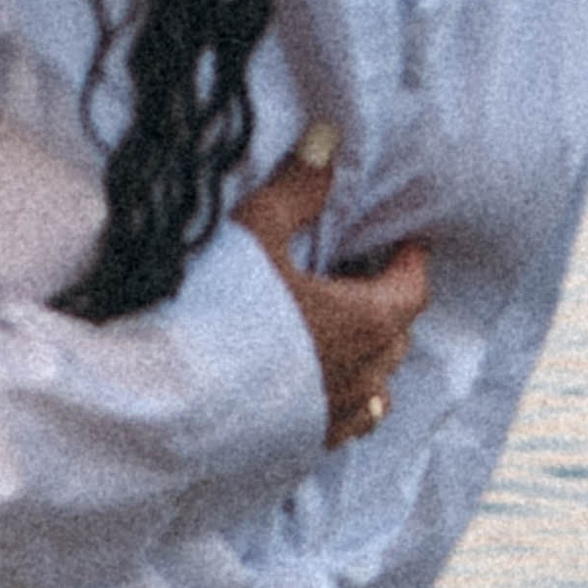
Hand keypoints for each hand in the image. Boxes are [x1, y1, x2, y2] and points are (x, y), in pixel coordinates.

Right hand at [237, 132, 429, 448]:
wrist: (175, 403)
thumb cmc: (220, 310)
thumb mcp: (256, 233)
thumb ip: (297, 189)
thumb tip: (328, 139)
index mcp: (363, 322)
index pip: (412, 291)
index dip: (411, 263)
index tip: (406, 243)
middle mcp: (360, 378)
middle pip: (396, 340)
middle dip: (391, 307)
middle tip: (368, 276)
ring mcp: (333, 420)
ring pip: (377, 391)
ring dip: (372, 362)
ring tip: (351, 340)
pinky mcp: (304, 449)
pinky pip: (345, 427)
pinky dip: (347, 404)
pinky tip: (324, 393)